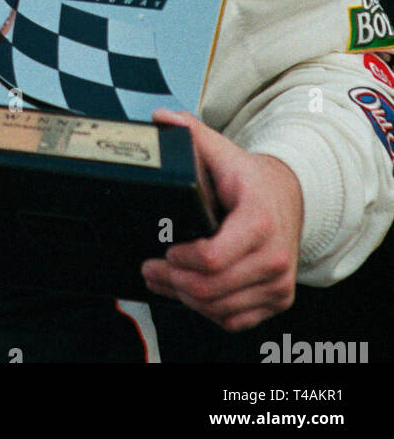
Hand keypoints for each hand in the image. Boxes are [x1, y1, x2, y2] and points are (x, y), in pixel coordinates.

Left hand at [141, 108, 303, 330]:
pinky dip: (208, 311)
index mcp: (259, 222)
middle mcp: (275, 258)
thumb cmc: (249, 178)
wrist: (289, 197)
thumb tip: (161, 118)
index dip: (181, 260)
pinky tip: (189, 293)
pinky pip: (236, 319)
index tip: (164, 251)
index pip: (212, 258)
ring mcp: (279, 283)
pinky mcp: (278, 300)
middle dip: (173, 281)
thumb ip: (191, 131)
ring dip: (185, 299)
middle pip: (212, 288)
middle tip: (149, 269)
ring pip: (220, 308)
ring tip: (162, 281)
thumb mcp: (222, 151)